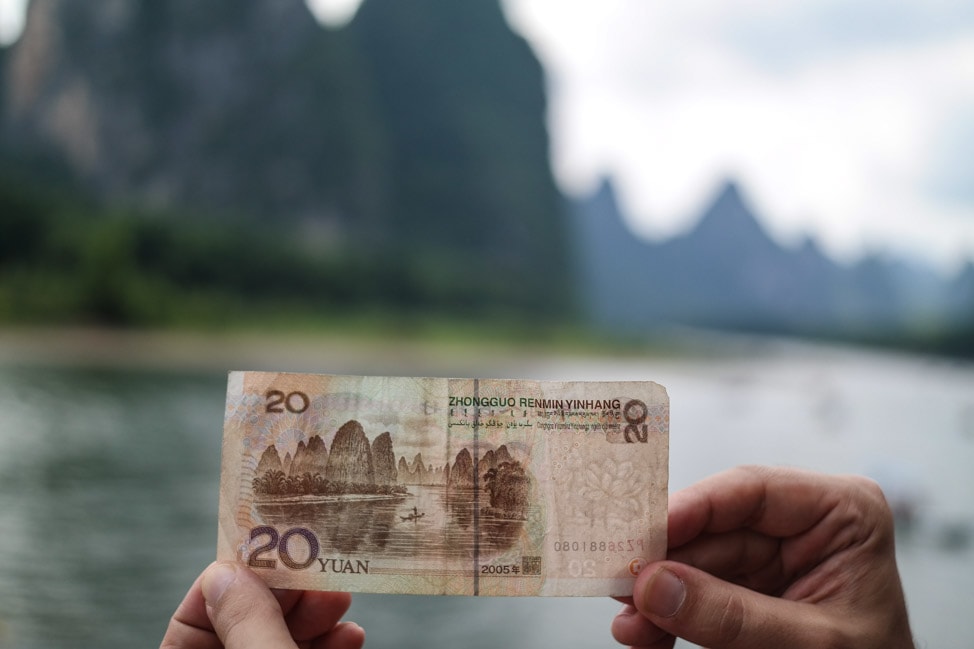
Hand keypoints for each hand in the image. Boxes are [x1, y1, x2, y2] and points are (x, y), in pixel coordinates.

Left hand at [161, 561, 364, 648]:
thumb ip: (249, 624)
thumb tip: (229, 570)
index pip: (192, 618)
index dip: (233, 581)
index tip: (276, 550)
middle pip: (244, 624)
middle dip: (287, 596)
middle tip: (321, 576)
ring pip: (278, 640)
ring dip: (316, 617)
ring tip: (341, 601)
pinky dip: (329, 644)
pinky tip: (350, 635)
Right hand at [611, 465, 914, 648]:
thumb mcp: (812, 643)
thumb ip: (735, 617)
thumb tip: (653, 585)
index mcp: (842, 512)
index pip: (753, 491)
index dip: (693, 507)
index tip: (645, 534)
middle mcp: (803, 525)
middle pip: (713, 529)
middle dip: (666, 566)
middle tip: (621, 586)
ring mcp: (774, 558)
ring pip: (697, 564)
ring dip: (659, 597)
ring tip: (630, 626)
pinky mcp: (751, 589)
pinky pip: (699, 594)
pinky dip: (670, 616)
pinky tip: (647, 635)